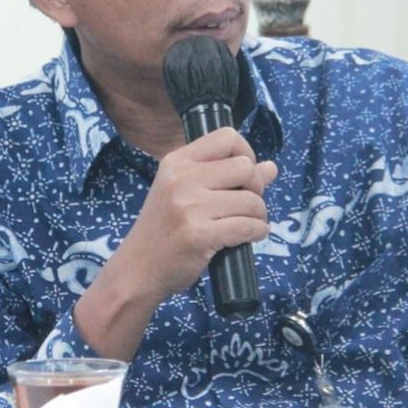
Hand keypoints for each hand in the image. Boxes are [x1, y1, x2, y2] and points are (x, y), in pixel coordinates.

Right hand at [74, 127, 275, 358]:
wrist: (136, 270)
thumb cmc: (162, 231)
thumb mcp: (184, 194)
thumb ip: (225, 177)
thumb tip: (271, 167)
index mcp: (176, 162)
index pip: (227, 137)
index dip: (247, 153)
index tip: (245, 175)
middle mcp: (182, 178)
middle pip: (245, 167)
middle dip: (257, 187)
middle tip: (247, 205)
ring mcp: (189, 206)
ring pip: (251, 200)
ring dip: (259, 215)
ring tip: (249, 224)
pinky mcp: (199, 234)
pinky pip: (248, 226)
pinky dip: (258, 232)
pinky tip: (250, 236)